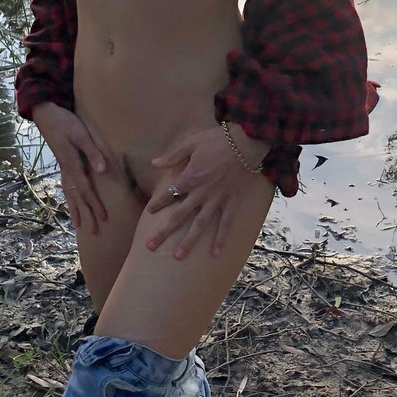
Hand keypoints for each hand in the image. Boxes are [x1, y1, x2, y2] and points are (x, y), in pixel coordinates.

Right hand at [31, 102, 115, 234]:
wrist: (45, 113)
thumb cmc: (65, 121)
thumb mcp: (80, 134)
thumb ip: (92, 152)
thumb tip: (102, 171)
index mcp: (72, 164)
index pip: (86, 189)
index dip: (95, 204)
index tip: (103, 218)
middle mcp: (66, 170)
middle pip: (77, 196)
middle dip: (86, 213)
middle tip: (93, 231)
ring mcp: (62, 168)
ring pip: (69, 193)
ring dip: (76, 209)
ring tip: (79, 225)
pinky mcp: (61, 164)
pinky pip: (65, 187)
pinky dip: (69, 198)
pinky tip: (71, 204)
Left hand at [146, 124, 268, 259]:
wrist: (247, 143)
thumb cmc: (218, 140)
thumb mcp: (192, 142)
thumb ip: (173, 155)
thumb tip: (154, 163)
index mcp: (190, 177)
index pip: (169, 194)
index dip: (158, 203)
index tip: (149, 211)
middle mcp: (201, 193)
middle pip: (179, 215)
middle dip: (164, 231)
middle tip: (150, 246)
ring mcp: (217, 200)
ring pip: (200, 225)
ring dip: (188, 241)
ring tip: (177, 256)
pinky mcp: (232, 202)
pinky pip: (226, 223)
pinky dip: (221, 238)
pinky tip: (215, 253)